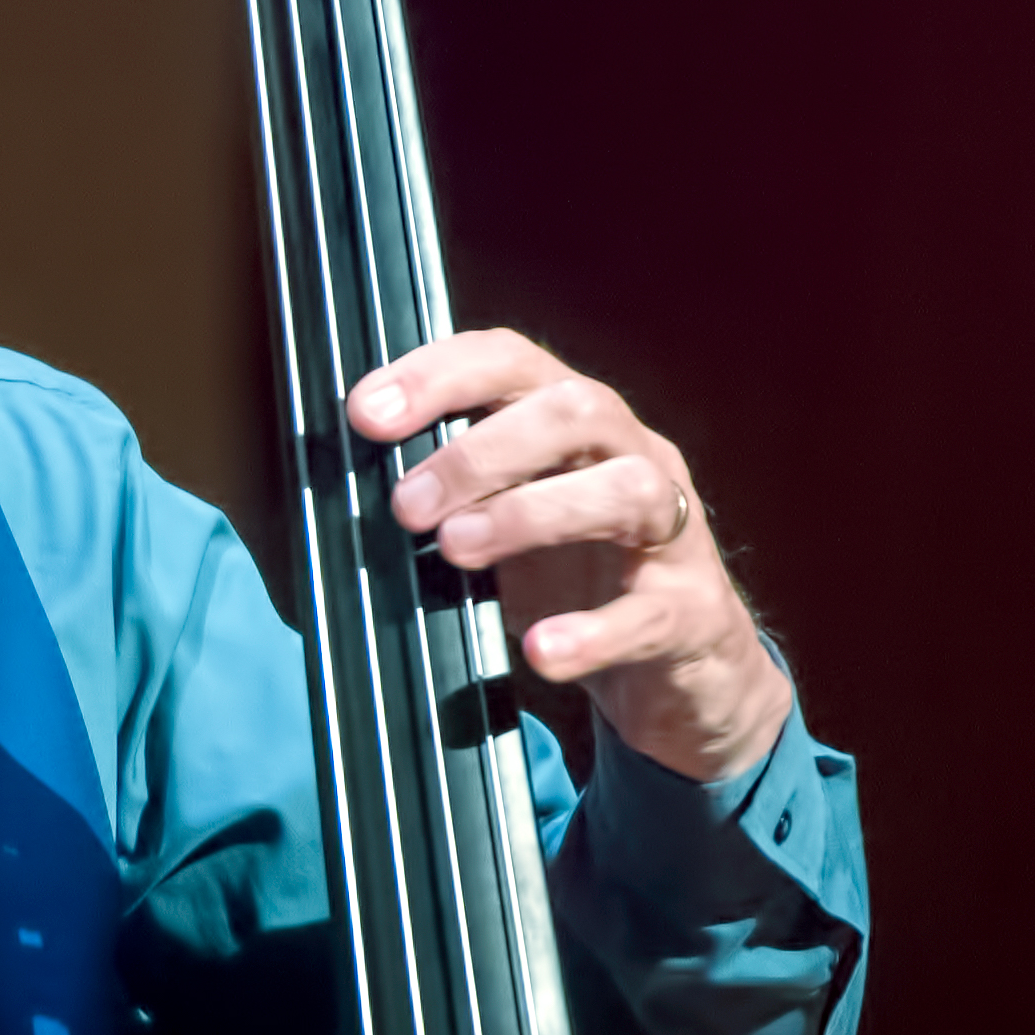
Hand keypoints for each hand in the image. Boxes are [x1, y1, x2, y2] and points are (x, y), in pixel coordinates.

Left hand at [352, 330, 790, 782]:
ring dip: (531, 513)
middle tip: (405, 506)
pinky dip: (591, 631)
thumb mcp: (511, 526)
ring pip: (624, 490)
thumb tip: (342, 497)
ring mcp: (674, 532)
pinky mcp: (692, 612)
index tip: (366, 414)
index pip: (513, 362)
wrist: (685, 672)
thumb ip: (450, 498)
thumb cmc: (582, 582)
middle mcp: (635, 456)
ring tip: (456, 551)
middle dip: (479, 450)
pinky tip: (541, 651)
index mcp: (580, 425)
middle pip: (573, 409)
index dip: (438, 375)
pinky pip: (647, 614)